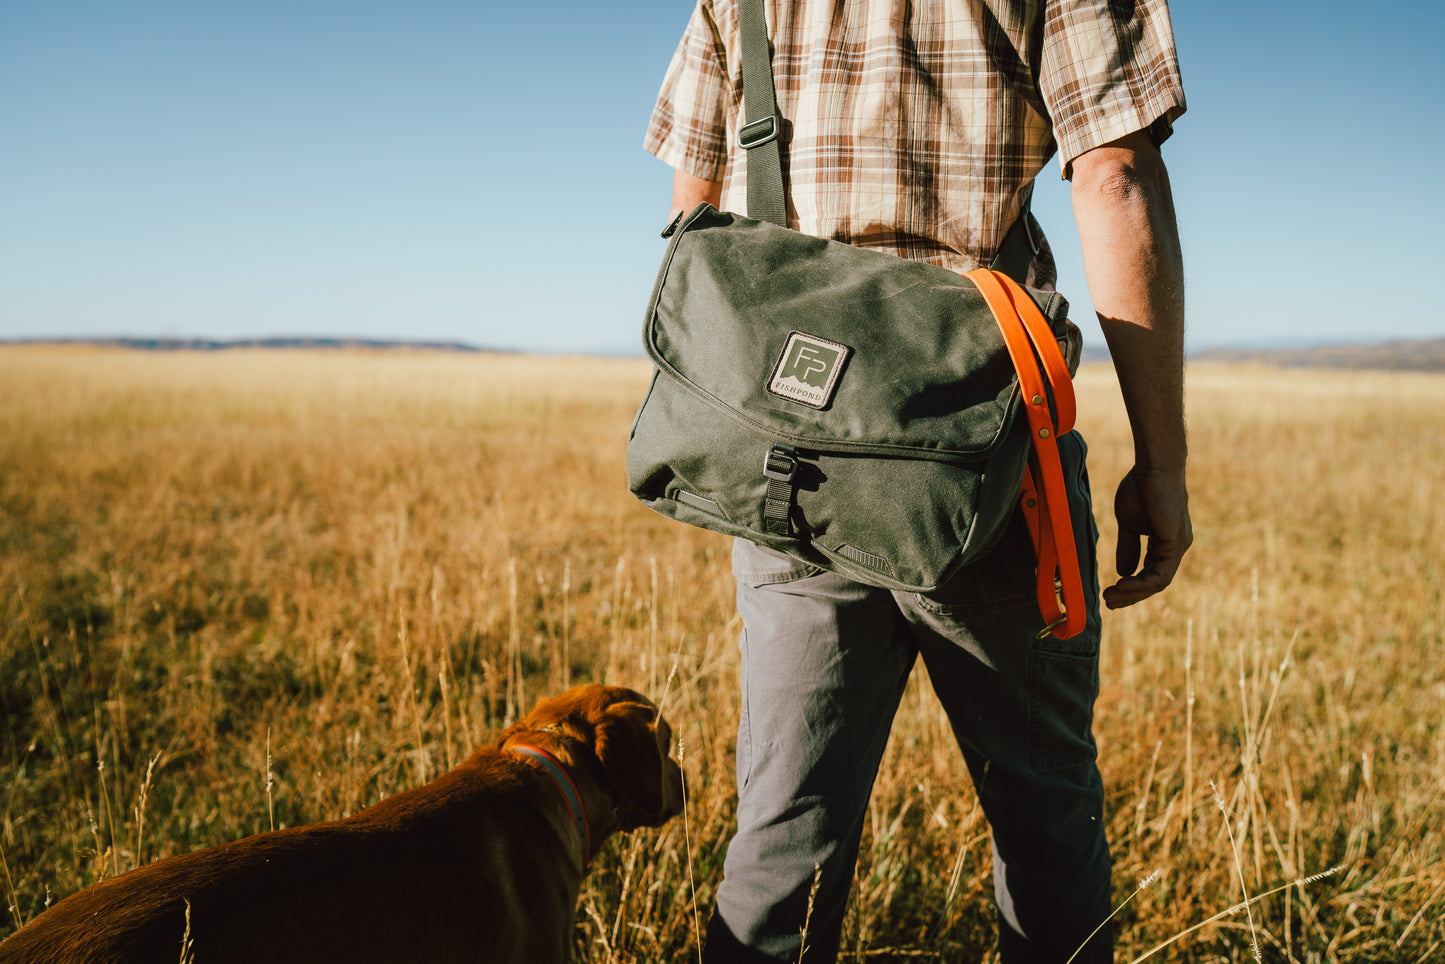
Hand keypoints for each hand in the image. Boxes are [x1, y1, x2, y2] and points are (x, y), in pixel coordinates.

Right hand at [1103, 465, 1191, 608]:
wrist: (1153, 468)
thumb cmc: (1141, 489)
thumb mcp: (1129, 525)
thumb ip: (1128, 547)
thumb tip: (1123, 571)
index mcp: (1165, 543)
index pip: (1150, 573)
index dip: (1131, 586)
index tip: (1109, 592)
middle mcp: (1175, 548)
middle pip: (1154, 582)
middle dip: (1130, 595)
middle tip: (1108, 602)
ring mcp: (1178, 546)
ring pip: (1158, 582)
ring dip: (1134, 593)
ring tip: (1111, 596)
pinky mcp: (1176, 543)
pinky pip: (1161, 574)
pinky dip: (1141, 583)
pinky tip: (1123, 584)